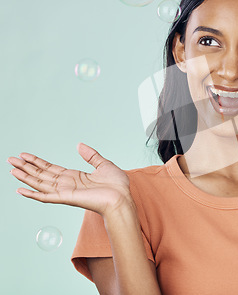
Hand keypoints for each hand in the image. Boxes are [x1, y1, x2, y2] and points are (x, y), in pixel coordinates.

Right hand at [7, 143, 131, 216]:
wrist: (122, 198)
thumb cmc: (117, 185)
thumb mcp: (104, 164)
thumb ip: (91, 155)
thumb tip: (79, 145)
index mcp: (75, 177)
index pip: (51, 168)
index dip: (37, 162)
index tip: (25, 155)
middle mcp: (67, 184)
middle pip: (41, 174)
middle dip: (26, 167)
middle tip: (11, 159)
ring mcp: (66, 192)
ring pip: (40, 183)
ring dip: (25, 177)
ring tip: (12, 170)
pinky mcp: (67, 198)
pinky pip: (46, 196)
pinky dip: (33, 194)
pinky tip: (21, 190)